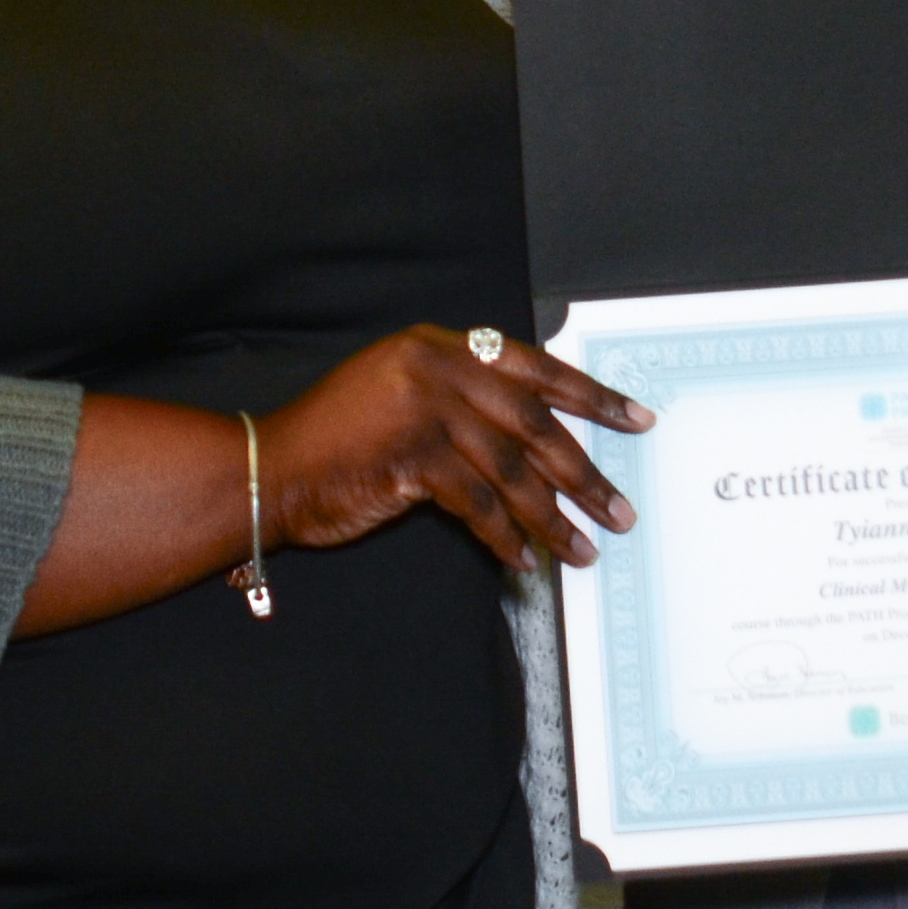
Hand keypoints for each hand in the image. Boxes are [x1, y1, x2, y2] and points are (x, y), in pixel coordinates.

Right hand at [263, 328, 648, 569]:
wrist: (272, 469)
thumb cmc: (337, 438)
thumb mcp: (400, 391)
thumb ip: (460, 395)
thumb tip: (535, 433)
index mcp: (440, 346)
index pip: (536, 366)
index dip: (591, 396)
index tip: (635, 419)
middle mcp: (437, 369)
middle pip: (536, 424)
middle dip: (585, 473)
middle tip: (619, 508)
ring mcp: (426, 411)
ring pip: (514, 471)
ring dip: (554, 519)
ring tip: (583, 550)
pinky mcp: (413, 458)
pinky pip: (479, 506)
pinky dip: (507, 539)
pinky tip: (524, 562)